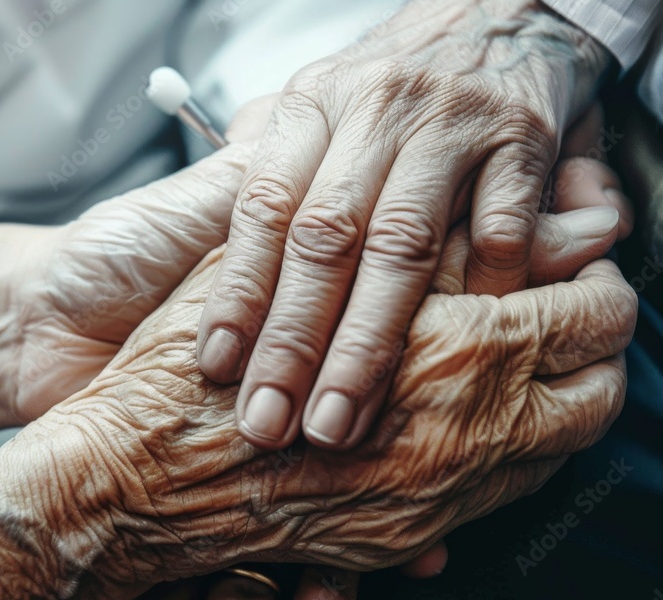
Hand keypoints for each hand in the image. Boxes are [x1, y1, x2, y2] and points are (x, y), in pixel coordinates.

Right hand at [0, 195, 634, 599]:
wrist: (126, 481)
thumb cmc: (189, 367)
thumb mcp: (270, 268)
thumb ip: (367, 241)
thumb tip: (447, 212)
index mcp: (433, 342)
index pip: (578, 305)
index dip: (589, 277)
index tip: (572, 265)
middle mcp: (452, 428)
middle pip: (595, 388)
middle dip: (593, 347)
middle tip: (566, 318)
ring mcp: (433, 495)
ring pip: (560, 452)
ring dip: (560, 406)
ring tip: (527, 371)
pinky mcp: (400, 538)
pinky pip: (498, 501)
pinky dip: (507, 460)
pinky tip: (473, 430)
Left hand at [196, 0, 613, 450]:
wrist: (503, 6)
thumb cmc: (391, 79)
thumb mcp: (312, 104)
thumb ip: (264, 170)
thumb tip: (215, 250)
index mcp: (309, 106)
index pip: (261, 211)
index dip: (237, 295)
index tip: (218, 368)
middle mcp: (372, 111)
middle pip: (322, 241)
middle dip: (292, 341)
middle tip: (269, 421)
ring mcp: (448, 124)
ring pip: (398, 248)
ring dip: (365, 345)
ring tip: (337, 418)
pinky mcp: (521, 139)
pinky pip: (495, 231)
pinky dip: (473, 296)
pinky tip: (446, 353)